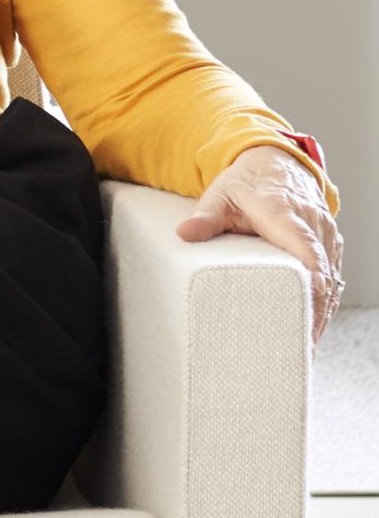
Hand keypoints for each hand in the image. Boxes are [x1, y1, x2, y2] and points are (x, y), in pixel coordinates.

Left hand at [176, 144, 343, 352]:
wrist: (276, 164)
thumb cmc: (246, 184)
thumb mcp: (220, 195)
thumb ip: (205, 217)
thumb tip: (184, 233)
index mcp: (286, 214)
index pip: (305, 250)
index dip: (310, 281)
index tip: (308, 308)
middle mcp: (313, 226)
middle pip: (323, 275)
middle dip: (314, 313)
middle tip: (299, 351)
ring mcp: (325, 237)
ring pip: (331, 281)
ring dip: (321, 316)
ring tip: (305, 353)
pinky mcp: (329, 247)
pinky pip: (333, 279)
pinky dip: (325, 306)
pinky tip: (313, 333)